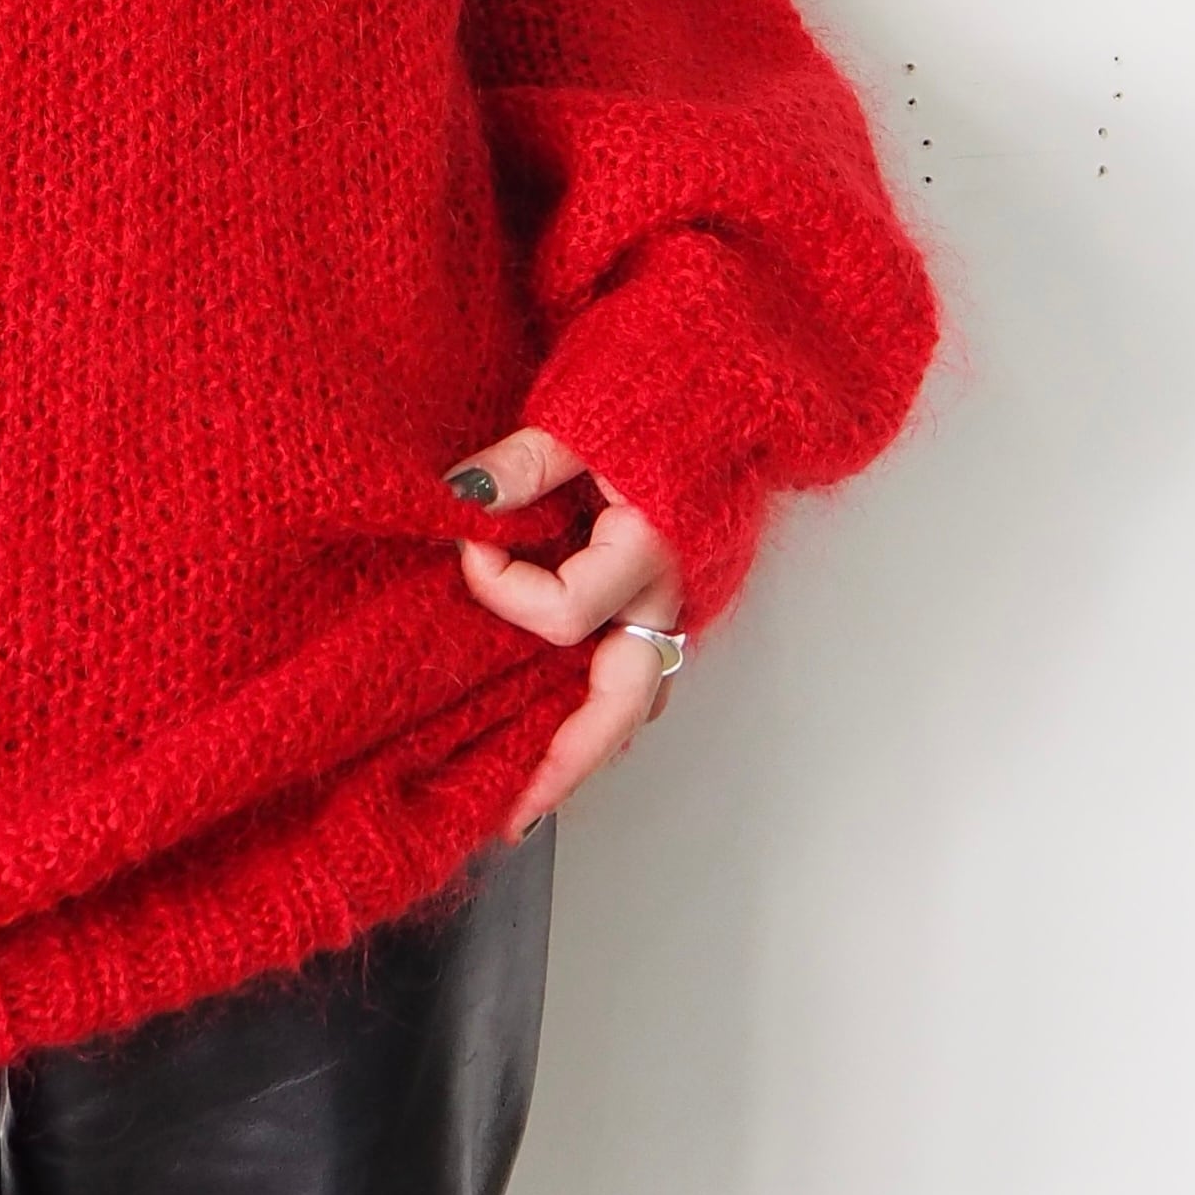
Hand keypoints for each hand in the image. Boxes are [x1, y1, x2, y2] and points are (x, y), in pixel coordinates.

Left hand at [443, 426, 684, 841]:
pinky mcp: (670, 602)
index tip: (468, 538)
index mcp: (651, 550)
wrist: (731, 380)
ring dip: (586, 746)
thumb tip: (463, 498)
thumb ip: (526, 462)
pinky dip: (601, 707)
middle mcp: (668, 594)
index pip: (561, 614)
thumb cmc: (662, 392)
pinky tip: (563, 728)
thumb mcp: (585, 415)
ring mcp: (676, 605)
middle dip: (564, 764)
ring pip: (635, 703)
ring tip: (532, 793)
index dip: (498, 586)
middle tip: (513, 814)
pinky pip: (639, 675)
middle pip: (619, 708)